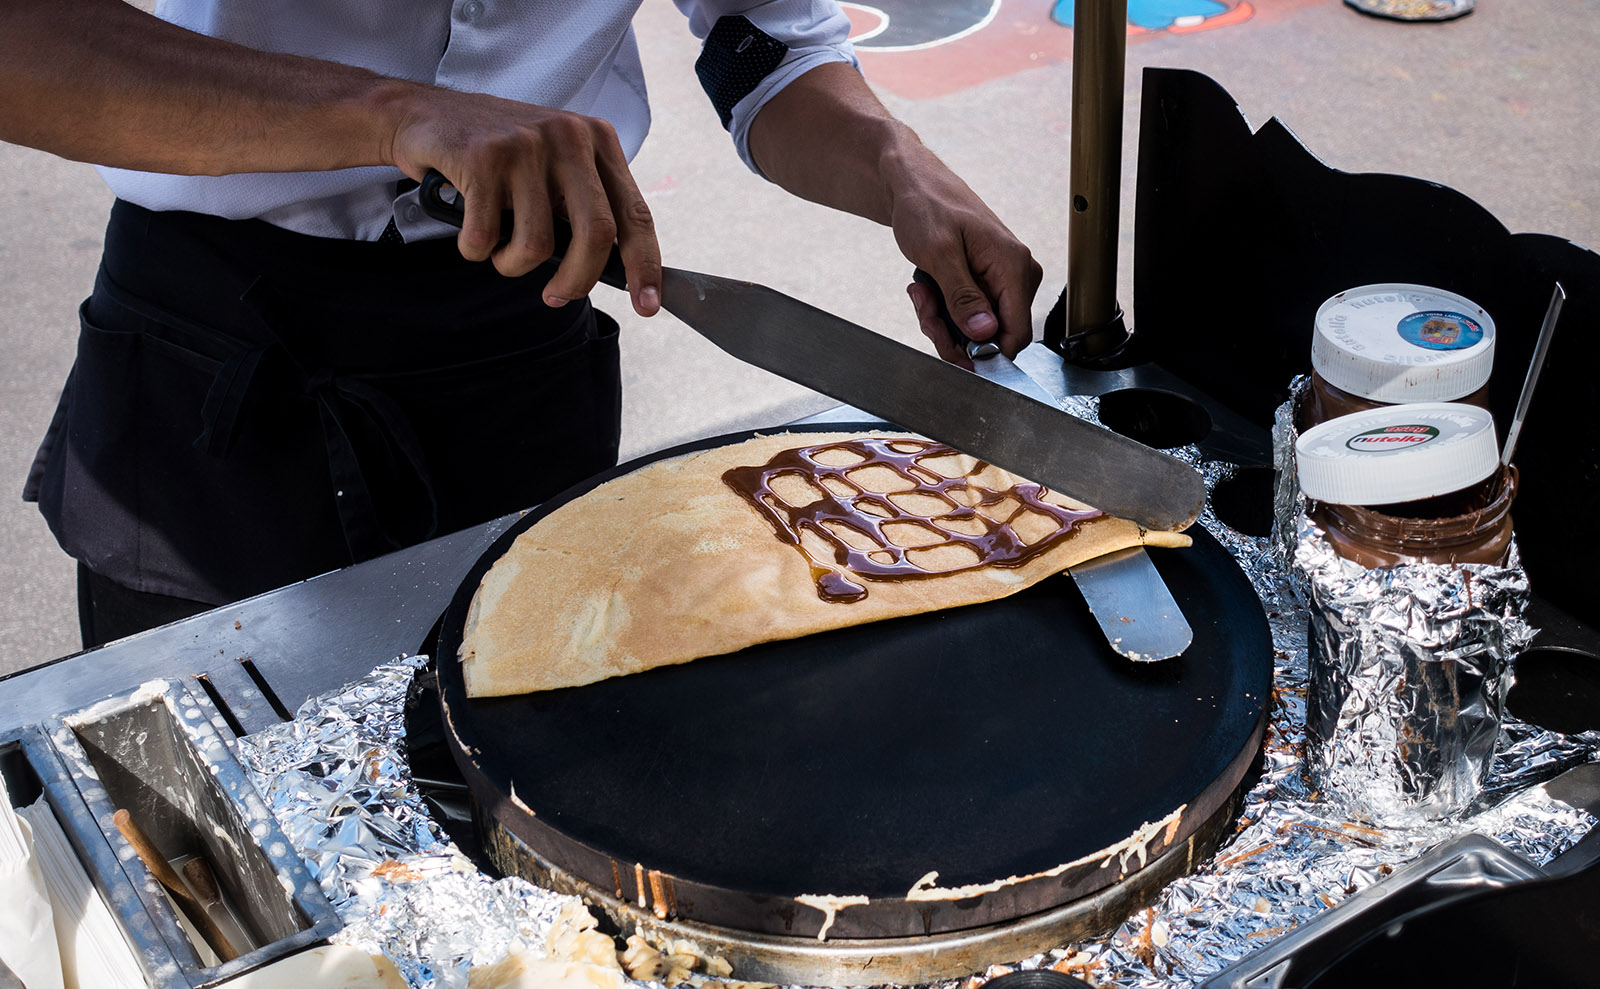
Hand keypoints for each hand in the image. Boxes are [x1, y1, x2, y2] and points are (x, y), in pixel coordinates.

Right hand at [387, 87, 662, 315]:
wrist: (426, 118)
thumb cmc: (497, 157)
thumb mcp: (554, 168)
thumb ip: (584, 206)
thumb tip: (616, 270)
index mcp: (597, 140)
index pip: (635, 214)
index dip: (645, 265)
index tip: (649, 304)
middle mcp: (569, 136)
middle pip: (596, 234)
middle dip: (578, 281)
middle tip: (557, 297)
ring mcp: (527, 144)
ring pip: (538, 245)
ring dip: (512, 264)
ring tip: (498, 247)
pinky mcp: (484, 156)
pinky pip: (487, 237)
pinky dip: (475, 248)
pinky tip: (470, 228)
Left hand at [892, 168, 1041, 362]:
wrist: (916, 185)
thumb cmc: (927, 206)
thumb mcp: (938, 254)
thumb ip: (963, 297)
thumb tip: (986, 333)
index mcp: (1013, 266)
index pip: (1017, 333)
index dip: (986, 352)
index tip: (954, 352)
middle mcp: (1017, 274)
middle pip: (995, 335)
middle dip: (955, 334)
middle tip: (926, 313)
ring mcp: (1003, 279)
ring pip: (979, 328)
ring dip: (944, 321)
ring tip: (922, 294)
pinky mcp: (988, 281)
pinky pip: (970, 314)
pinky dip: (944, 310)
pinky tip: (927, 289)